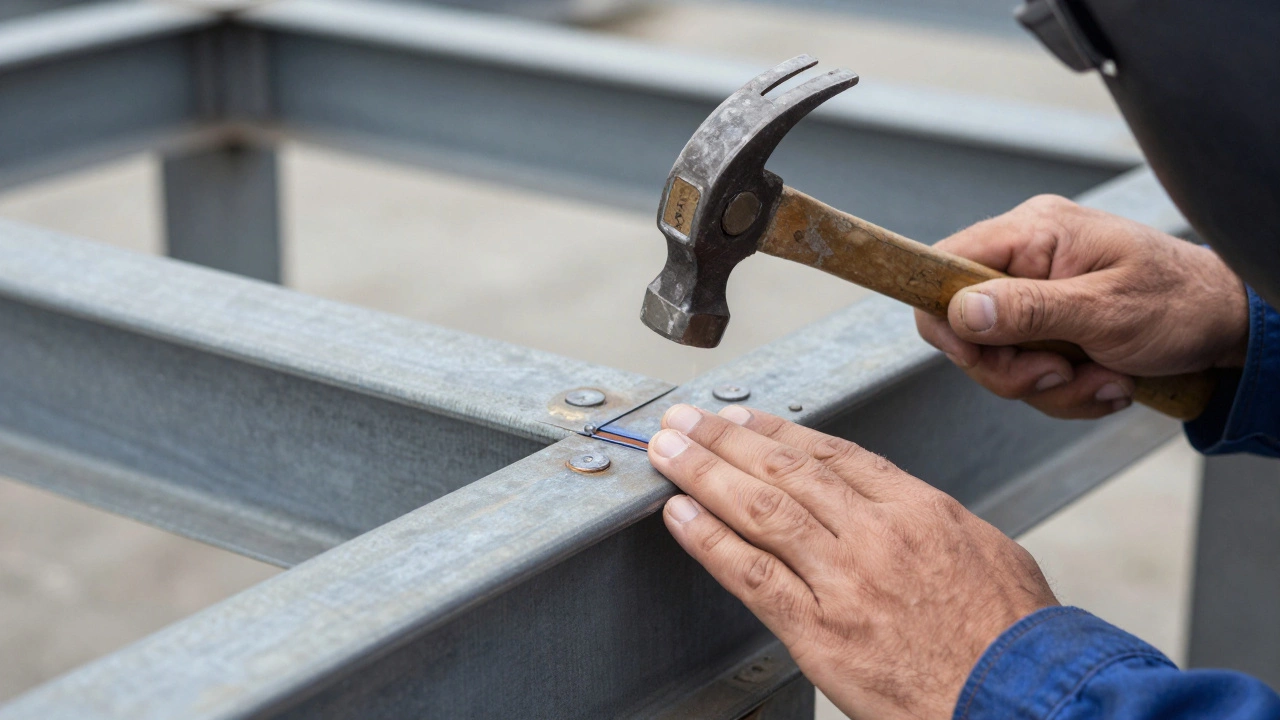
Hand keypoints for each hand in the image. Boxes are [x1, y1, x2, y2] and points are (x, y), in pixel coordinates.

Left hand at [648, 403, 1056, 719]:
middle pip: (785, 470)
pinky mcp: (820, 631)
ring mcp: (845, 580)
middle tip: (685, 417)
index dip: (777, 432)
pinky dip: (709, 541)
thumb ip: (933, 521)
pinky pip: (751, 574)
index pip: (832, 454)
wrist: (1021, 700)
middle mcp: (876, 533)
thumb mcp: (992, 553)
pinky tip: (679, 516)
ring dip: (704, 473)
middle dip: (726, 438)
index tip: (743, 418)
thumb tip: (900, 504)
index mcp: (919, 508)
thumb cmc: (1015, 639)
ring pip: (760, 509)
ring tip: (668, 450)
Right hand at [915, 195, 1248, 418]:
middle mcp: (1027, 258)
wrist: (1229, 323)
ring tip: (1103, 377)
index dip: (946, 319)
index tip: (978, 356)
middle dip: (1012, 368)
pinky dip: (1066, 389)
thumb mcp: (1106, 310)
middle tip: (1060, 374)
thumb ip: (1030, 310)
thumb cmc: (1181, 303)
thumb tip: (962, 312)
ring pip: (998, 359)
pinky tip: (1106, 379)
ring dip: (1049, 386)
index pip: (944, 265)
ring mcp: (1036, 294)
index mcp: (1035, 233)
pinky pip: (1027, 370)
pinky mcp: (1049, 326)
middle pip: (965, 327)